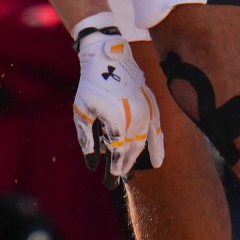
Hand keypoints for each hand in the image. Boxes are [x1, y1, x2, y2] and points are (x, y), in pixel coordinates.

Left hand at [72, 18, 161, 186]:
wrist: (109, 57)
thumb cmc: (92, 85)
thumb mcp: (82, 112)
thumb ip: (86, 138)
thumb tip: (91, 163)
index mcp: (118, 121)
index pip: (118, 153)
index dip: (115, 169)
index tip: (110, 181)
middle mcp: (136, 119)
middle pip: (132, 150)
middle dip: (123, 166)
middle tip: (115, 178)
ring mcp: (146, 112)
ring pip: (143, 142)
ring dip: (136, 157)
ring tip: (128, 168)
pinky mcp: (152, 105)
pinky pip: (158, 130)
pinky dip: (157, 146)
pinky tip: (157, 160)